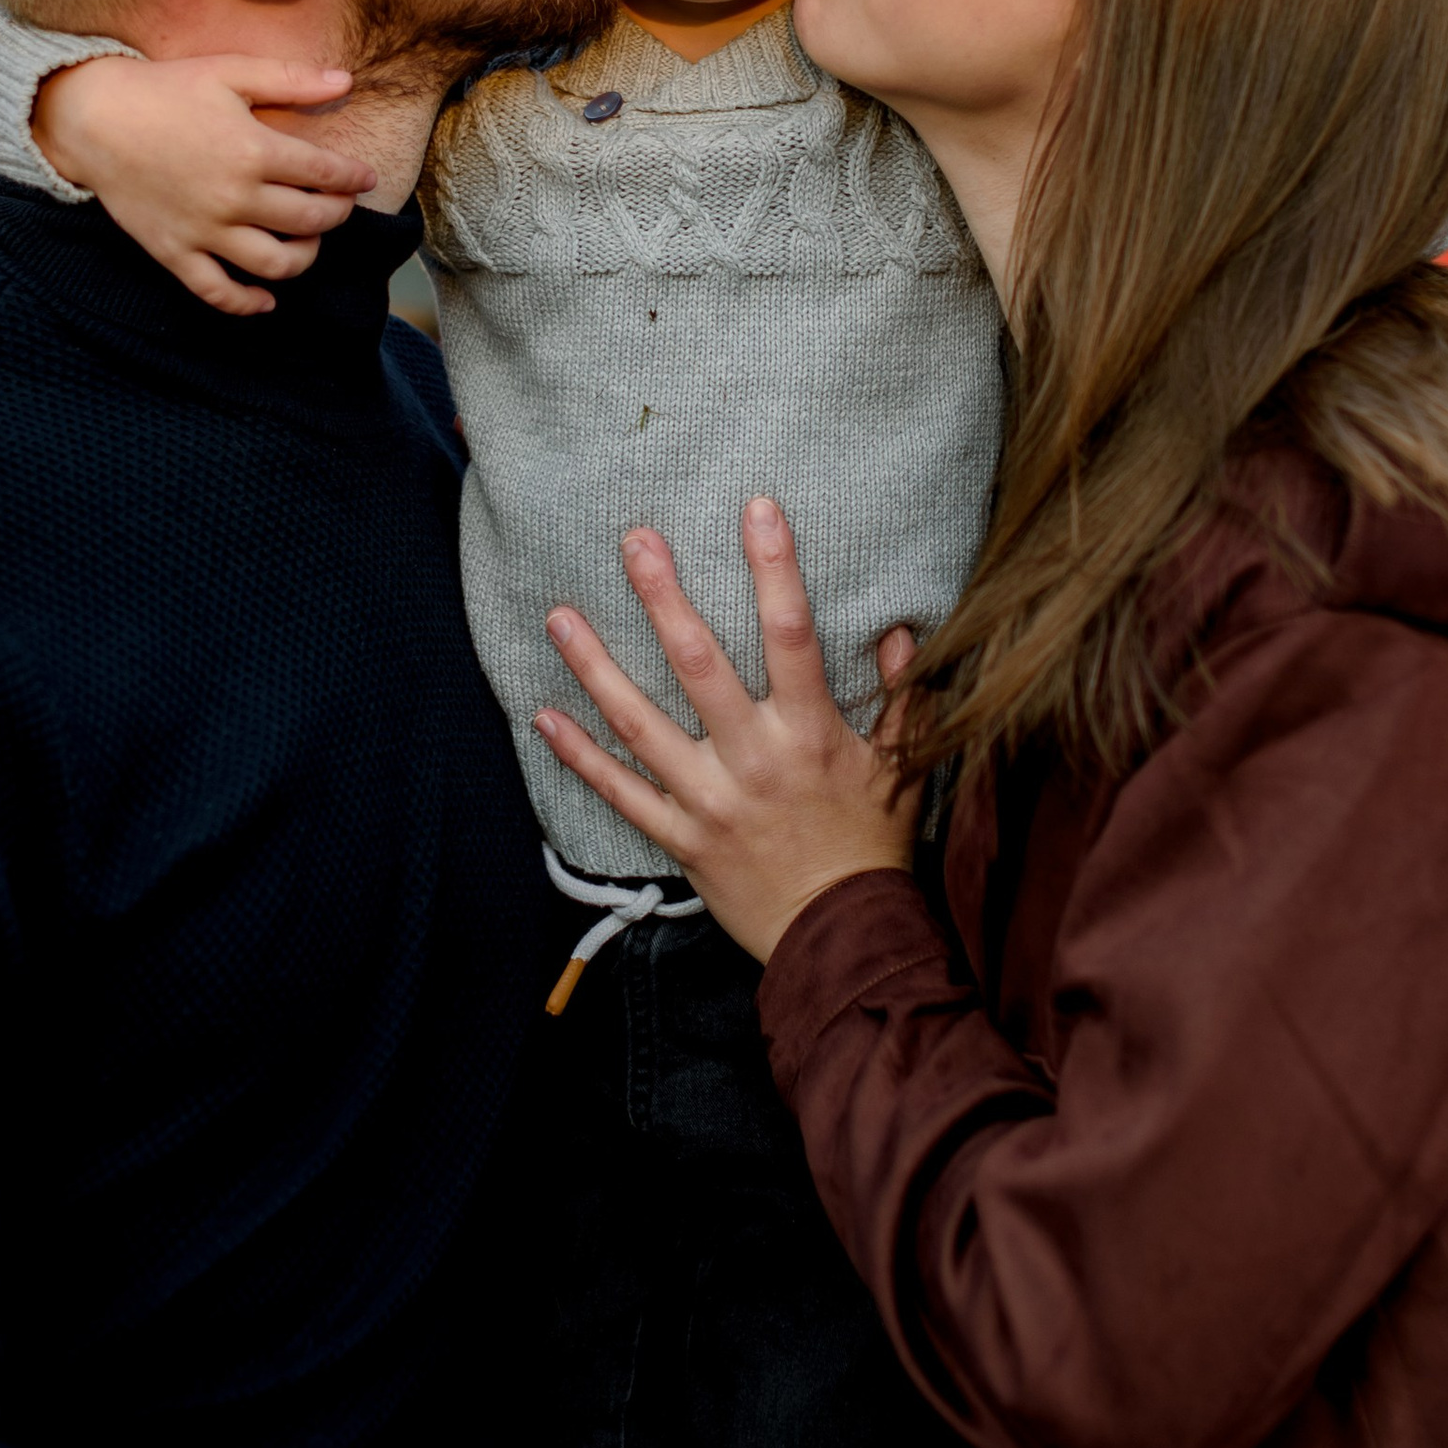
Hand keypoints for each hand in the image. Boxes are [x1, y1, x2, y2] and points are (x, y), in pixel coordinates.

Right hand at [34, 56, 377, 314]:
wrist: (92, 118)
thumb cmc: (165, 89)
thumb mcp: (229, 71)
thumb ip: (290, 79)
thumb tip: (346, 80)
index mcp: (253, 150)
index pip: (325, 175)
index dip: (353, 177)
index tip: (364, 177)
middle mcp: (234, 197)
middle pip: (310, 221)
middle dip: (336, 214)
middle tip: (339, 205)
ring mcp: (204, 231)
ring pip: (275, 263)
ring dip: (305, 258)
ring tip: (307, 242)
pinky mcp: (175, 252)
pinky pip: (217, 292)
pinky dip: (247, 303)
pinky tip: (266, 298)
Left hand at [535, 498, 918, 960]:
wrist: (843, 939)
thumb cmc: (874, 848)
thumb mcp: (904, 768)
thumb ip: (902, 698)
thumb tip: (899, 631)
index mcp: (810, 732)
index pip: (792, 633)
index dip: (774, 567)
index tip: (757, 508)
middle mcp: (754, 759)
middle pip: (698, 663)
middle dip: (663, 597)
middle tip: (633, 541)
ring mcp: (709, 799)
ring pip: (640, 723)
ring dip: (595, 667)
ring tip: (559, 616)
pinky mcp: (680, 837)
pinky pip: (620, 793)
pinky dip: (579, 756)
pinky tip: (544, 717)